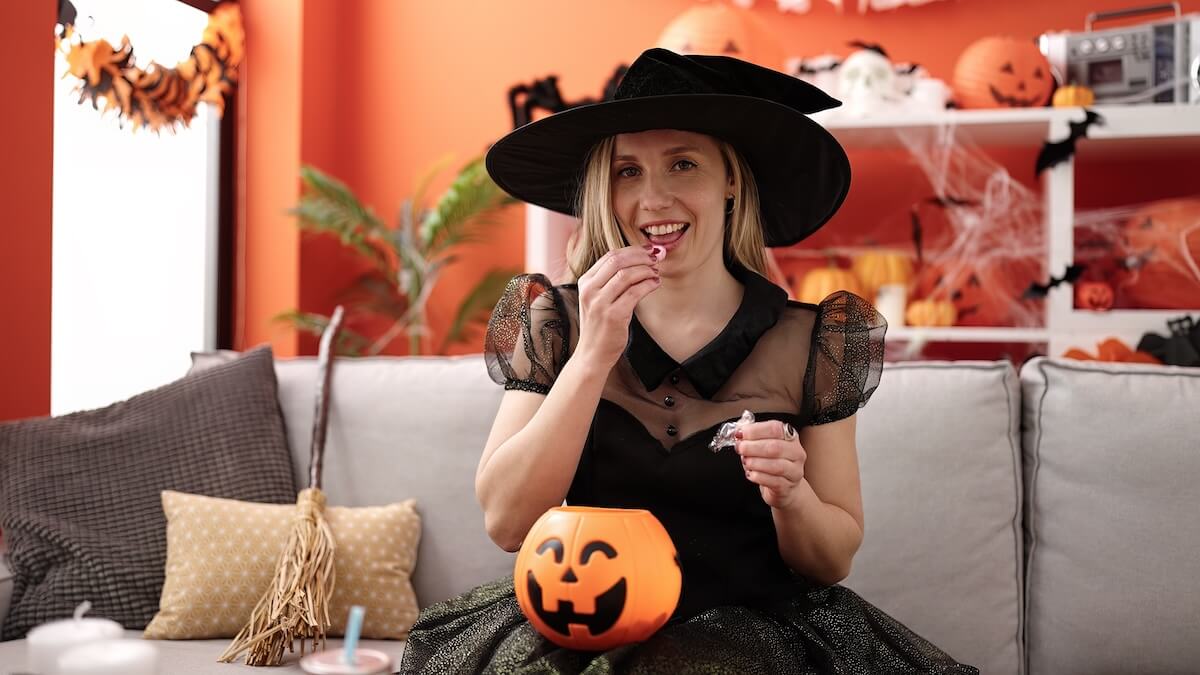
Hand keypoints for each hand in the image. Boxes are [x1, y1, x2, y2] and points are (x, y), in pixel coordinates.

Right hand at [575, 245, 661, 368]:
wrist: (592, 353)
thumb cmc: (599, 325)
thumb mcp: (598, 298)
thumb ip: (611, 280)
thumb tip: (639, 259)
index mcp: (585, 282)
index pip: (610, 256)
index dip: (632, 250)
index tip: (648, 250)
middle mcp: (590, 290)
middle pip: (618, 261)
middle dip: (641, 256)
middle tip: (656, 258)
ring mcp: (600, 303)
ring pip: (627, 274)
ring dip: (646, 270)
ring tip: (656, 272)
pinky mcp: (613, 316)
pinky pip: (635, 292)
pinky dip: (648, 284)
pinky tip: (655, 283)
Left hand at [735, 420, 805, 509]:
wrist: (783, 485)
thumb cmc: (771, 462)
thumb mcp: (762, 445)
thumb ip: (751, 437)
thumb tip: (739, 432)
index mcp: (789, 436)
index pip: (775, 428)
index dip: (756, 430)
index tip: (740, 433)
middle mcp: (796, 452)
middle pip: (775, 447)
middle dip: (753, 447)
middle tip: (740, 448)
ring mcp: (794, 470)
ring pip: (776, 466)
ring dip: (756, 463)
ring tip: (746, 462)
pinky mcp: (788, 486)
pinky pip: (774, 481)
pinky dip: (759, 477)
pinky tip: (751, 474)